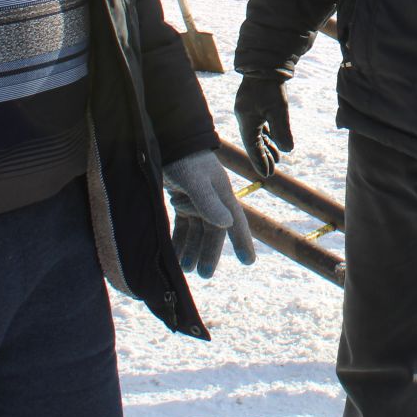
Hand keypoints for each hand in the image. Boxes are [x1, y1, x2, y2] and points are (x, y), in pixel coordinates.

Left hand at [162, 149, 257, 278]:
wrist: (168, 142)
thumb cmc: (184, 160)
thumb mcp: (196, 182)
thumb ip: (208, 203)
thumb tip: (226, 225)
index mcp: (222, 195)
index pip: (236, 222)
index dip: (242, 241)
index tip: (249, 262)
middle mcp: (212, 200)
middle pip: (213, 232)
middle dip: (208, 253)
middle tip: (203, 274)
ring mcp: (196, 200)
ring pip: (196, 231)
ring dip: (191, 249)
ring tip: (185, 269)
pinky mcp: (181, 199)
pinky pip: (183, 225)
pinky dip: (179, 239)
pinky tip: (173, 253)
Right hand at [234, 75, 293, 178]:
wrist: (265, 64)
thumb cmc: (271, 87)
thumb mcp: (279, 111)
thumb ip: (282, 132)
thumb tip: (288, 150)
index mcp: (246, 122)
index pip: (253, 148)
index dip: (260, 162)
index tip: (268, 175)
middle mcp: (244, 118)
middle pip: (253, 143)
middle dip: (263, 157)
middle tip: (272, 170)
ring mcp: (248, 111)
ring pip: (257, 135)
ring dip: (266, 147)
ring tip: (277, 158)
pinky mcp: (254, 105)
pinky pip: (259, 126)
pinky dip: (267, 135)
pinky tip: (275, 140)